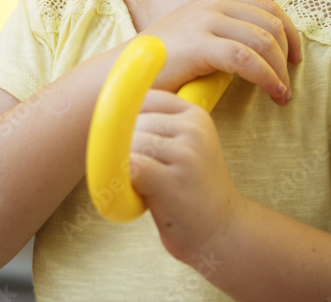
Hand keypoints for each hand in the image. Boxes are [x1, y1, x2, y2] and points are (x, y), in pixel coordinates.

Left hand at [130, 90, 244, 262]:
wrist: (221, 230)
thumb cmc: (193, 190)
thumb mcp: (186, 146)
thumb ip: (158, 127)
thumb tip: (110, 112)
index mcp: (195, 114)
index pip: (144, 99)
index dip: (130, 122)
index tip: (133, 145)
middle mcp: (193, 129)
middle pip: (133, 122)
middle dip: (125, 148)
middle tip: (141, 173)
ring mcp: (185, 154)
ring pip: (130, 144)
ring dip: (124, 166)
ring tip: (141, 184)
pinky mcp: (172, 181)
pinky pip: (131, 167)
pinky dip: (122, 180)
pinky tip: (135, 194)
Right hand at [144, 0, 300, 106]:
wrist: (122, 74)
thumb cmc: (161, 62)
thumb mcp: (195, 32)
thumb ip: (223, 21)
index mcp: (215, 1)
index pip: (268, 7)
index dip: (290, 32)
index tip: (295, 59)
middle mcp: (213, 5)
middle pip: (271, 23)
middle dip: (288, 53)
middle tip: (289, 81)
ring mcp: (206, 22)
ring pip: (264, 40)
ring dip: (280, 70)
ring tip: (283, 94)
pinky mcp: (200, 45)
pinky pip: (247, 59)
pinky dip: (267, 78)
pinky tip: (273, 93)